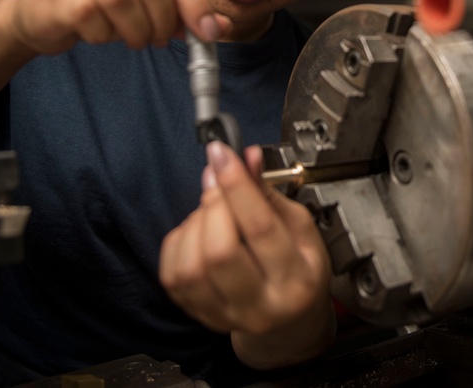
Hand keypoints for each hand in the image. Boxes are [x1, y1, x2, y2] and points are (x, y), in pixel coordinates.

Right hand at [10, 0, 228, 54]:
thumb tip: (218, 27)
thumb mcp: (146, 3)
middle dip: (163, 18)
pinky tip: (101, 34)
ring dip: (136, 29)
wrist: (40, 13)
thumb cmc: (98, 3)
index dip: (193, 0)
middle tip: (161, 39)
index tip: (206, 32)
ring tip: (134, 39)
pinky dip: (104, 34)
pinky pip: (90, 15)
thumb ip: (182, 11)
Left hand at [159, 142, 334, 368]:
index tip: (222, 152)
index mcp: (295, 280)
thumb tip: (247, 158)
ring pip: (191, 267)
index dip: (237, 184)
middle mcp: (260, 306)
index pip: (260, 228)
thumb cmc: (299, 268)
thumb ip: (269, 193)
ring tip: (212, 211)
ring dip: (195, 224)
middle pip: (220, 251)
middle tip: (219, 181)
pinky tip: (198, 232)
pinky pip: (172, 275)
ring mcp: (225, 315)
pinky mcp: (198, 315)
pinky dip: (180, 242)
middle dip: (214, 203)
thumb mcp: (300, 227)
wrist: (287, 319)